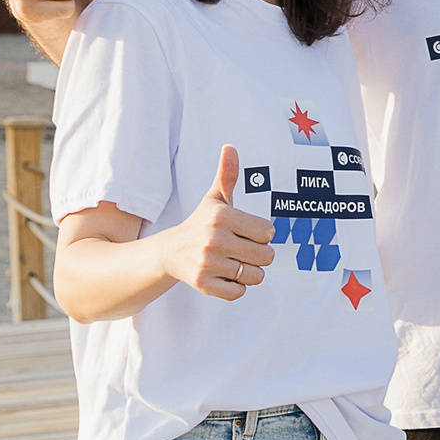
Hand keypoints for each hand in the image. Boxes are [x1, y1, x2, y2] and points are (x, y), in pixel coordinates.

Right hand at [162, 146, 274, 302]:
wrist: (170, 251)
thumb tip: (230, 147)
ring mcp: (207, 263)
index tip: (246, 232)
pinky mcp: (202, 284)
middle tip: (240, 249)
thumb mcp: (215, 199)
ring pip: (255, 276)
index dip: (261, 234)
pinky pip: (238, 292)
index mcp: (222, 217)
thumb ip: (227, 175)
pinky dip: (236, 288)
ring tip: (232, 262)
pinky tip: (224, 276)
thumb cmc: (202, 223)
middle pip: (266, 256)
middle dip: (259, 255)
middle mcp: (214, 239)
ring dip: (249, 272)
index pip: (269, 232)